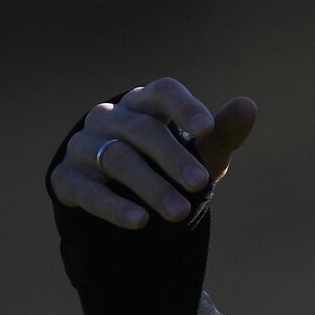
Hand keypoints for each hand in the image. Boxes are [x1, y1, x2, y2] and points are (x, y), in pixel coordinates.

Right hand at [49, 77, 257, 229]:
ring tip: (179, 213)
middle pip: (142, 130)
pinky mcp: (66, 179)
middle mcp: (110, 118)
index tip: (208, 129)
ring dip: (151, 187)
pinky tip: (140, 221)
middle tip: (201, 184)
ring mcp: (84, 147)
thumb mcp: (199, 153)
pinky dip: (114, 207)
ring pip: (116, 159)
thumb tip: (249, 105)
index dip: (185, 107)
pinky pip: (87, 190)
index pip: (163, 92)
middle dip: (174, 158)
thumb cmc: (168, 165)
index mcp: (145, 104)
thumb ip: (222, 133)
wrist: (121, 200)